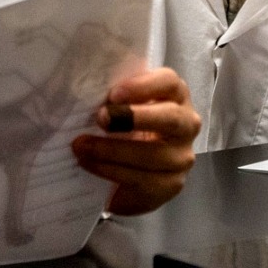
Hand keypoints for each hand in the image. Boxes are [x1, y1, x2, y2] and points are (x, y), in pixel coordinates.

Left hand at [71, 67, 202, 215]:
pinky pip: (144, 180)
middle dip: (134, 118)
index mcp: (175, 96)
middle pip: (171, 118)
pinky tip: (90, 163)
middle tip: (101, 118)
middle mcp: (186, 124)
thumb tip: (86, 91)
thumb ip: (114, 98)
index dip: (143, 86)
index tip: (113, 94)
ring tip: (82, 145)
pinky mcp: (171, 184)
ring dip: (112, 150)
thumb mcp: (121, 107)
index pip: (170, 82)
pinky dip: (112, 171)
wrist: (125, 173)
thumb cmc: (122, 128)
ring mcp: (181, 157)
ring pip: (154, 155)